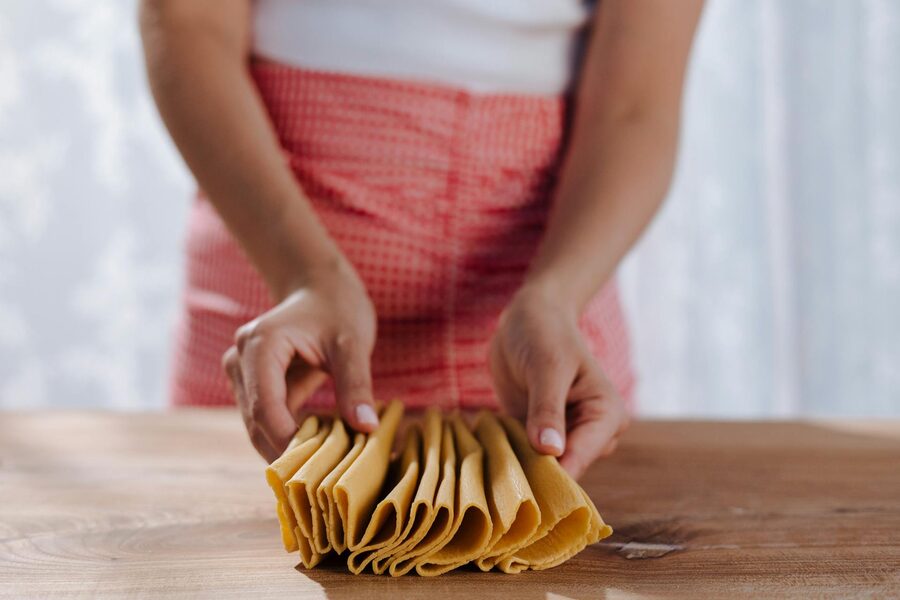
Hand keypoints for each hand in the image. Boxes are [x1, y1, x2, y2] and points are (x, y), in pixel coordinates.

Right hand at [222, 261, 378, 461]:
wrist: (321, 288)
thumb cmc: (337, 309)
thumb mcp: (352, 344)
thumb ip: (356, 385)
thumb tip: (366, 428)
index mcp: (260, 345)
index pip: (265, 407)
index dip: (287, 441)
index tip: (317, 469)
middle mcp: (240, 359)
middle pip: (256, 421)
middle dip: (285, 452)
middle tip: (322, 480)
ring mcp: (241, 372)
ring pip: (257, 425)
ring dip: (285, 447)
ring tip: (322, 470)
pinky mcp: (252, 384)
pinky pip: (266, 419)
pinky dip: (289, 436)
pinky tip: (317, 451)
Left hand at [489, 287, 628, 479]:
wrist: (530, 317)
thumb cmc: (545, 333)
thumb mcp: (547, 367)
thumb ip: (547, 408)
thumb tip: (551, 450)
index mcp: (607, 416)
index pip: (580, 458)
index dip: (552, 475)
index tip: (520, 489)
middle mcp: (593, 432)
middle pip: (565, 471)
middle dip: (534, 474)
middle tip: (498, 481)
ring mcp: (566, 436)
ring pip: (544, 469)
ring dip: (519, 469)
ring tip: (492, 465)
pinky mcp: (541, 435)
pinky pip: (527, 458)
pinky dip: (510, 458)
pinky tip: (490, 456)